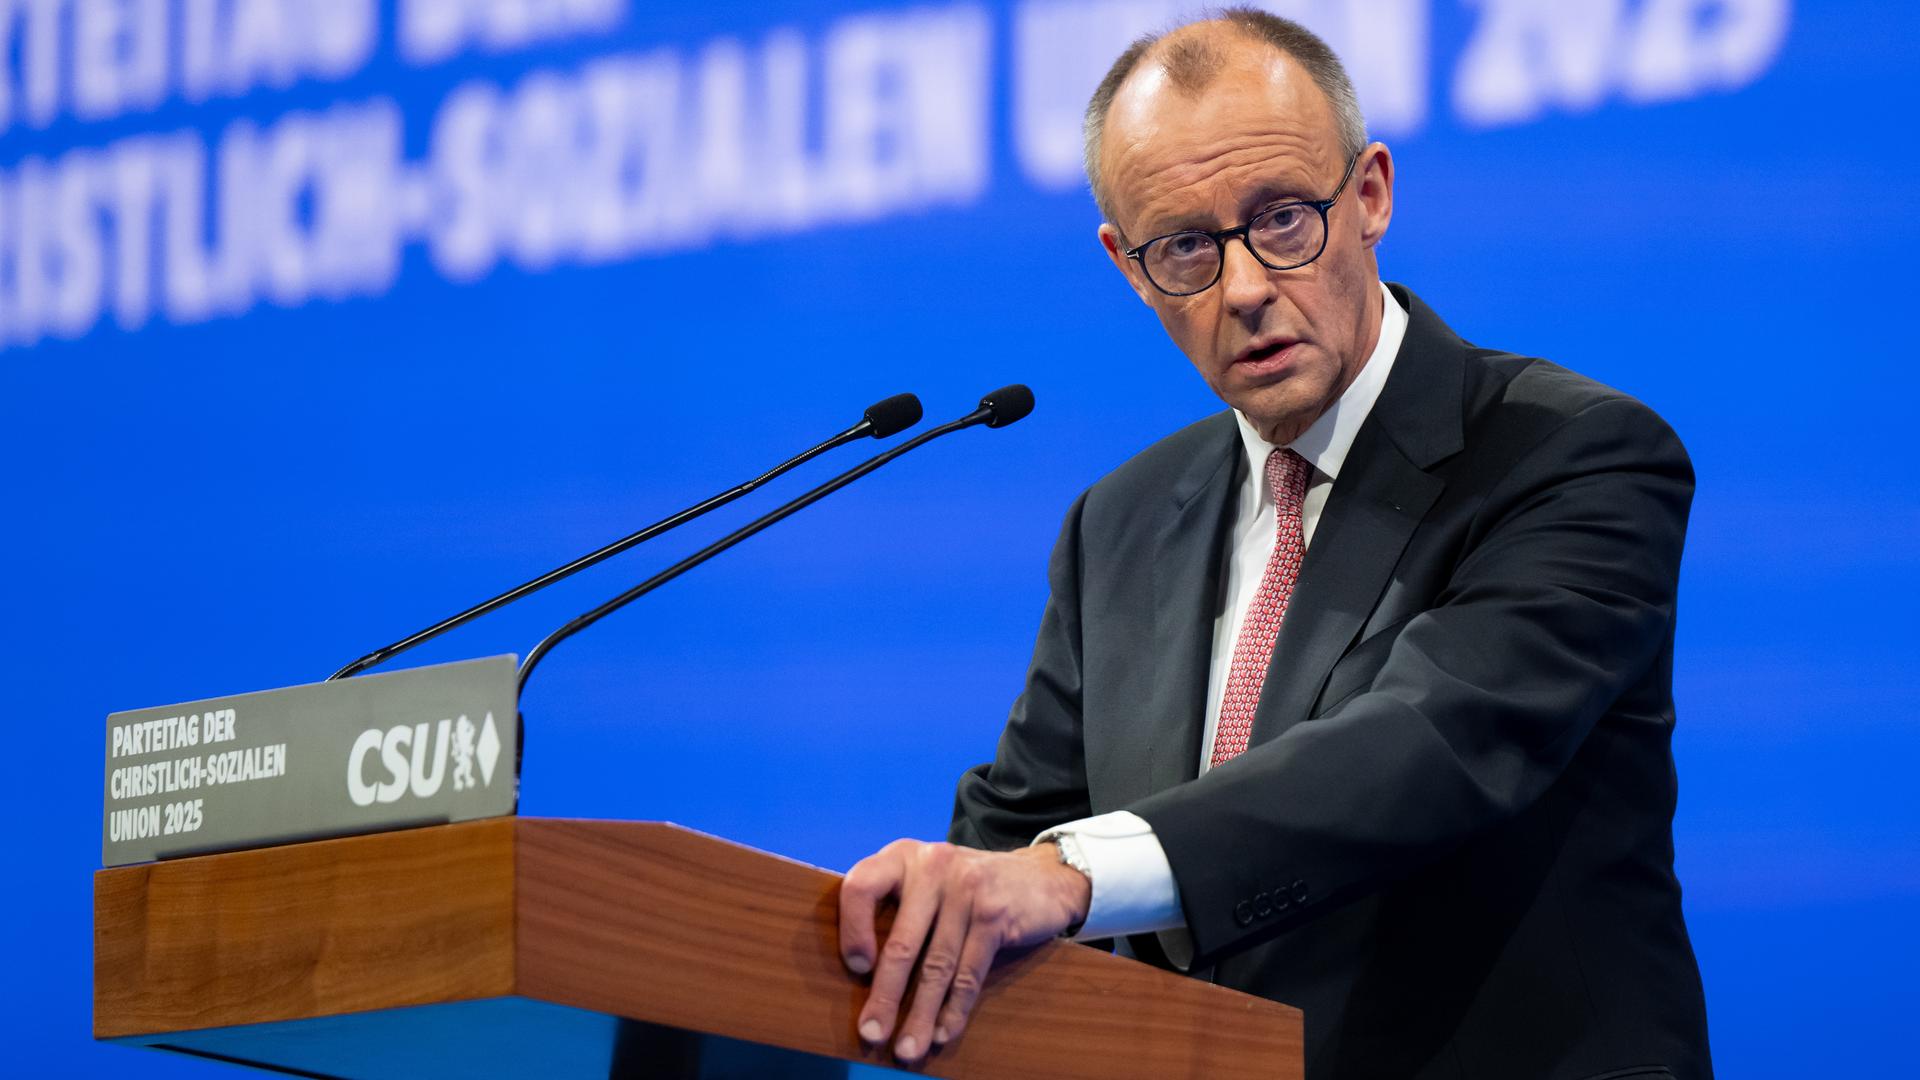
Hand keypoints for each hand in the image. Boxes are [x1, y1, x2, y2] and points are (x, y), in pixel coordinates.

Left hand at [838, 839, 1090, 1064]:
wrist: (1040, 876)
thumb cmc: (966, 889)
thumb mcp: (926, 881)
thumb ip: (896, 909)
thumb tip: (863, 978)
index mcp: (902, 856)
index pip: (861, 886)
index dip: (852, 929)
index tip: (856, 968)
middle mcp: (932, 866)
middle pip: (902, 942)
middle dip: (885, 996)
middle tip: (871, 1033)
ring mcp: (966, 888)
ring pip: (936, 966)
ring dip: (921, 1014)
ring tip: (908, 1047)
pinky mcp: (995, 915)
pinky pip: (969, 972)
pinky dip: (955, 1008)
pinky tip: (944, 1031)